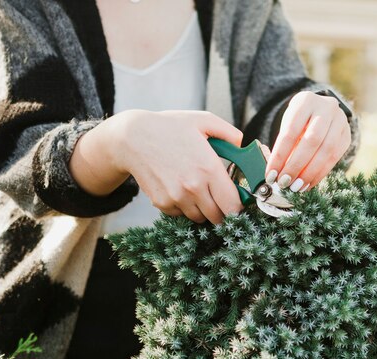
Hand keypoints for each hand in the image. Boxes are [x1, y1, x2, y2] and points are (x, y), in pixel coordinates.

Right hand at [71, 110, 244, 223]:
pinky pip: (181, 214)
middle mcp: (193, 187)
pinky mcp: (162, 203)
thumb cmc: (170, 127)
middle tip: (219, 198)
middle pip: (218, 217)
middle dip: (222, 210)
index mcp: (209, 169)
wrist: (133, 138)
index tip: (237, 202)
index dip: (238, 208)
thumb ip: (230, 133)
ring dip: (203, 209)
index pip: (233, 205)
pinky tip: (180, 188)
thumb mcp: (203, 121)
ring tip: (197, 189)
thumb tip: (243, 147)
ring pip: (200, 218)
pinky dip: (184, 207)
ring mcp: (176, 198)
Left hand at [264, 91, 350, 191]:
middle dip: (296, 166)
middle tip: (284, 182)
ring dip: (310, 173)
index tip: (271, 174)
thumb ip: (284, 145)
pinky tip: (308, 183)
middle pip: (312, 141)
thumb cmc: (297, 121)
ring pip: (326, 150)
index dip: (280, 156)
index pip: (290, 131)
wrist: (320, 111)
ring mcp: (340, 121)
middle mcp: (326, 107)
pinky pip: (335, 158)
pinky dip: (320, 173)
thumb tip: (276, 174)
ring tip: (296, 187)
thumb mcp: (288, 125)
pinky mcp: (347, 135)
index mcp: (305, 101)